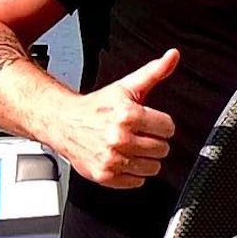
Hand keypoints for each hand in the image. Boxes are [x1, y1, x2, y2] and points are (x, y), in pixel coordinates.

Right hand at [58, 49, 177, 187]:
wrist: (64, 122)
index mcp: (128, 114)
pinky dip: (133, 173)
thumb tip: (173, 56)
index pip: (169, 128)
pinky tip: (123, 159)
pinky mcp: (105, 175)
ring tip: (132, 147)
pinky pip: (137, 182)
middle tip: (139, 135)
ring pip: (153, 167)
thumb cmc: (97, 107)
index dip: (162, 125)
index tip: (151, 123)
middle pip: (163, 149)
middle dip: (154, 142)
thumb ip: (154, 72)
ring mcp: (112, 158)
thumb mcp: (127, 86)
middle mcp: (119, 137)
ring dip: (146, 159)